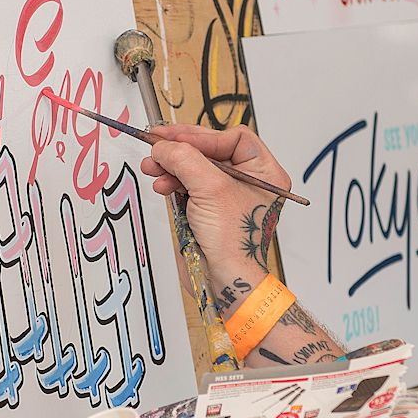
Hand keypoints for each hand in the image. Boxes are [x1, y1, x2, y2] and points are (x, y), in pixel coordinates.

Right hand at [140, 124, 291, 300]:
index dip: (202, 136)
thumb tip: (164, 145)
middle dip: (180, 150)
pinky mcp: (207, 209)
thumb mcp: (210, 189)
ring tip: (153, 168)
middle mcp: (247, 181)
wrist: (225, 280)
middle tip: (157, 145)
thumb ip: (185, 159)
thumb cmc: (235, 243)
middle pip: (210, 151)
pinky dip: (171, 182)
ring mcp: (226, 196)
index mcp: (264, 172)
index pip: (232, 138)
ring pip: (194, 167)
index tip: (175, 139)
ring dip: (171, 166)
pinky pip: (187, 185)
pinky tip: (161, 185)